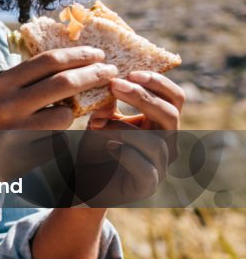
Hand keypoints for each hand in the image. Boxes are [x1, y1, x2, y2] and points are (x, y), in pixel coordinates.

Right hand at [0, 47, 116, 188]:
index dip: (77, 55)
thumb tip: (63, 66)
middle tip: (110, 72)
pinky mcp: (24, 154)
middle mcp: (8, 103)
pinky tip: (48, 138)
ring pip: (64, 115)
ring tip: (66, 114)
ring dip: (73, 113)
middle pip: (63, 82)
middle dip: (93, 75)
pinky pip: (56, 142)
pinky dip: (59, 138)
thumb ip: (21, 82)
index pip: (47, 61)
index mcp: (1, 84)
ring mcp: (17, 130)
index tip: (97, 54)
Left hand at [67, 70, 183, 206]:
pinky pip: (144, 166)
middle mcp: (167, 142)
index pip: (174, 98)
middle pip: (171, 114)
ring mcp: (161, 165)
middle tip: (115, 85)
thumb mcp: (100, 120)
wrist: (84, 183)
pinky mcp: (148, 185)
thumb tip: (110, 82)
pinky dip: (125, 153)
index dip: (157, 83)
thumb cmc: (96, 148)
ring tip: (96, 123)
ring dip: (122, 127)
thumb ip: (108, 104)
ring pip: (155, 141)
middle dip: (143, 97)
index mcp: (161, 123)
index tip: (130, 72)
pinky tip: (108, 146)